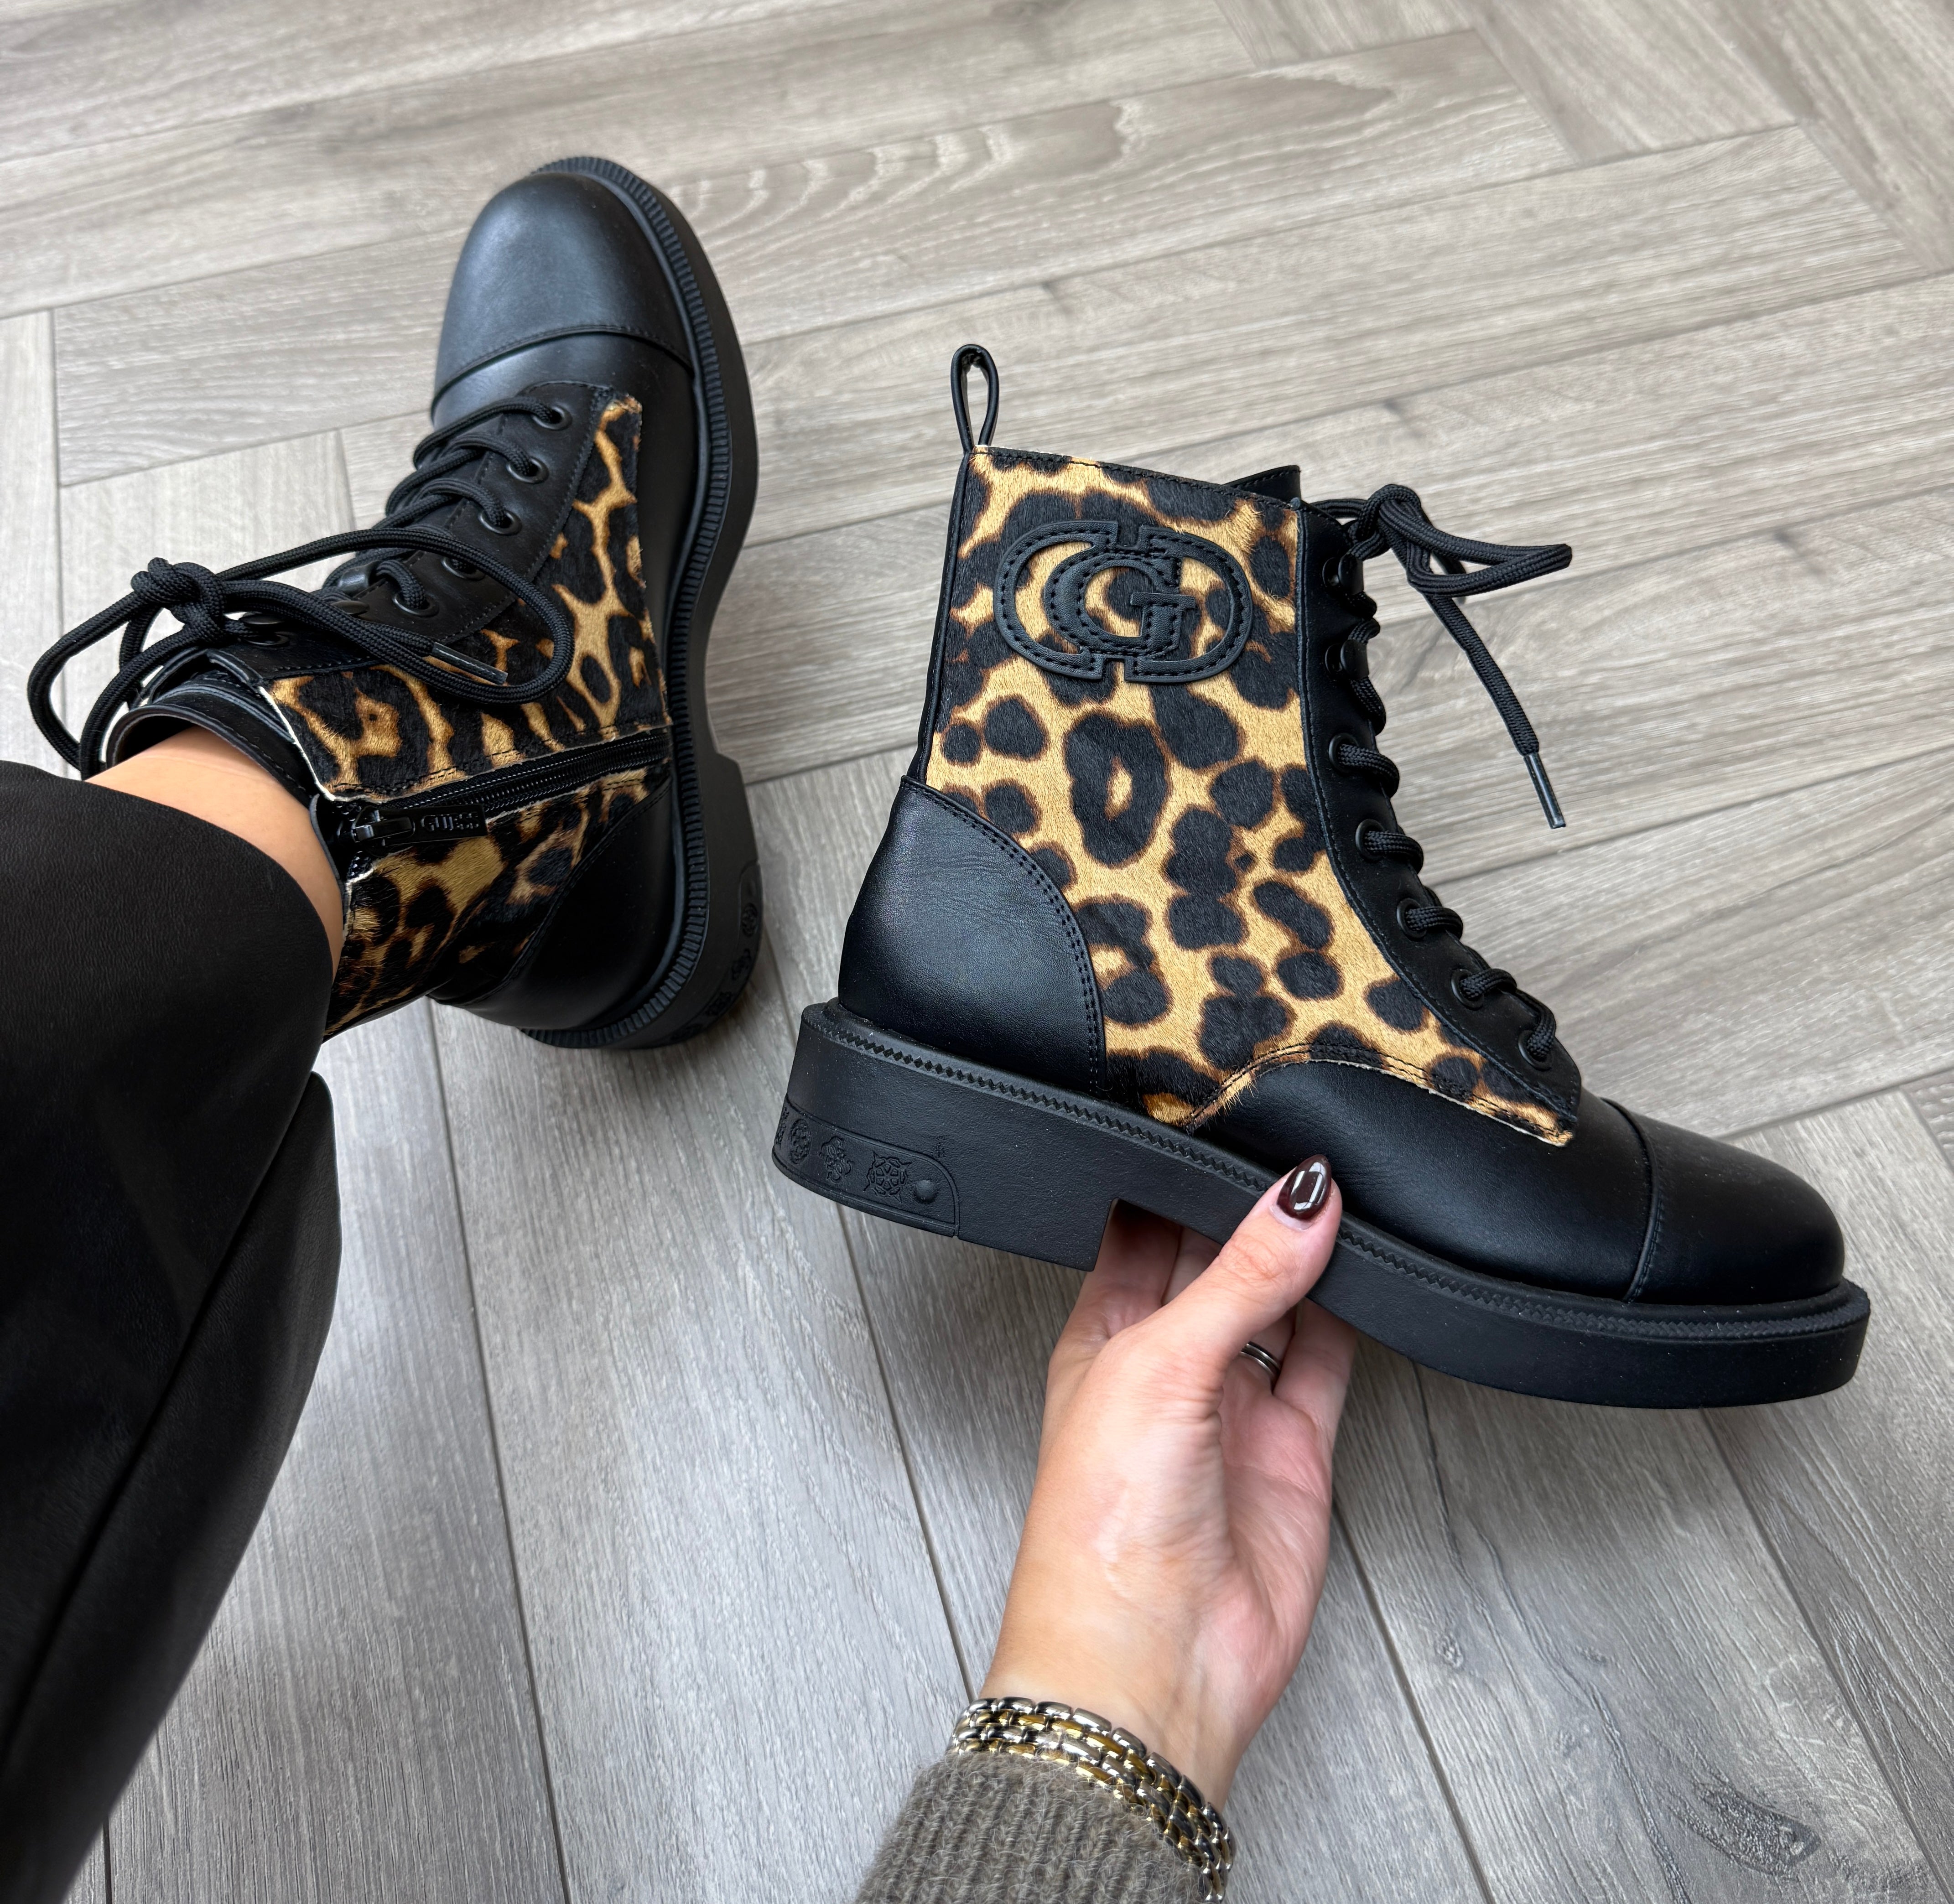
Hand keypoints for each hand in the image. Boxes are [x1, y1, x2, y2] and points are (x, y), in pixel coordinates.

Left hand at [981, 1161, 1355, 1805]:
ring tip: (1345, 1186)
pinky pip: (1327, 1363)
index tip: (1224, 1114)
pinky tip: (1372, 1268)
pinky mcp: (1293, 1450)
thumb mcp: (1159, 1366)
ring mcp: (1232, 1408)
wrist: (1151, 1662)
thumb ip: (1237, 1278)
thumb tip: (1301, 1198)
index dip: (1178, 1174)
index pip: (1142, 1229)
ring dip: (1308, 1255)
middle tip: (1300, 1135)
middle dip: (1252, 1207)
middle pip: (1217, 1260)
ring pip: (1279, 1304)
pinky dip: (1352, 1317)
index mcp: (1101, 1336)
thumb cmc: (1100, 1527)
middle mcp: (1166, 1366)